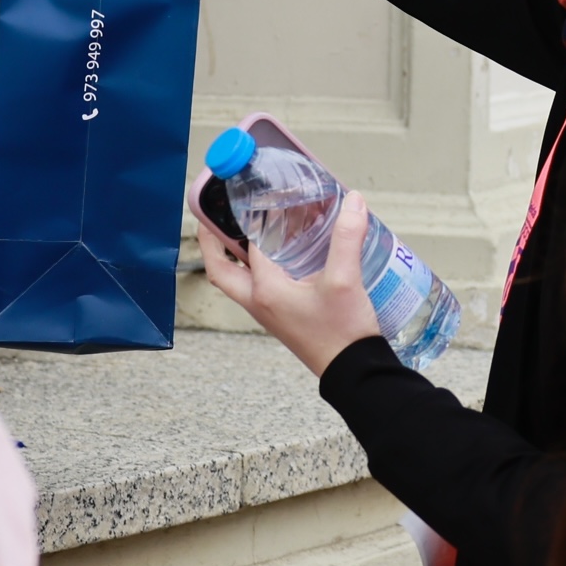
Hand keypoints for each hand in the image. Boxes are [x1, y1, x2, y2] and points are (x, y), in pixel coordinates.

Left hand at [200, 190, 390, 374]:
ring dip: (232, 256)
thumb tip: (352, 203)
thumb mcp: (345, 281)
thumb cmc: (342, 335)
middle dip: (212, 243)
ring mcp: (268, 311)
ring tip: (241, 230)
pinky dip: (257, 268)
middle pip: (220, 270)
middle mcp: (259, 301)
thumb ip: (347, 238)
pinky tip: (280, 255)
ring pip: (236, 280)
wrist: (353, 372)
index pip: (248, 245)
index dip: (252, 217)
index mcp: (265, 290)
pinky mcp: (282, 317)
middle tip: (214, 217)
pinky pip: (257, 288)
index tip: (256, 194)